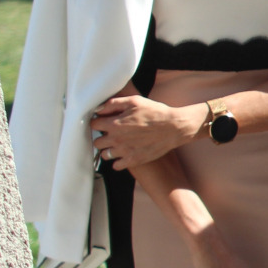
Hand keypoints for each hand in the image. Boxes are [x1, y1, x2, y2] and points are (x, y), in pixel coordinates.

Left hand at [91, 95, 205, 167]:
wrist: (173, 127)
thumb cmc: (155, 112)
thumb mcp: (134, 101)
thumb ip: (113, 104)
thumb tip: (98, 110)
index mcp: (114, 124)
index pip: (93, 125)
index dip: (98, 122)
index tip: (105, 122)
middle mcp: (116, 139)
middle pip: (96, 142)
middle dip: (102, 137)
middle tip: (111, 133)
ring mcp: (124, 151)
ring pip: (105, 154)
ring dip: (109, 149)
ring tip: (118, 144)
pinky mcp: (133, 160)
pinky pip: (116, 165)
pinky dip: (118, 161)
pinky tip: (125, 154)